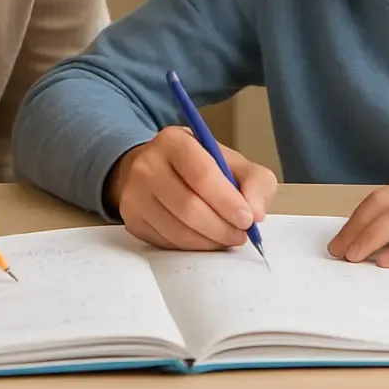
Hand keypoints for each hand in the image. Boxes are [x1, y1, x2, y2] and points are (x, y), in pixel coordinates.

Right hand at [106, 126, 277, 250]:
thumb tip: (256, 212)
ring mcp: (134, 195)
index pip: (202, 175)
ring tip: (226, 238)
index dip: (227, 201)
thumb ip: (255, 180)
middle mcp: (147, 165)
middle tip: (240, 235)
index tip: (247, 219)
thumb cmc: (198, 166)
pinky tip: (205, 239)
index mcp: (173, 141)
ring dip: (209, 242)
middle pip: (188, 207)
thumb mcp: (230, 161)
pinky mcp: (131, 220)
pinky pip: (166, 242)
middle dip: (221, 227)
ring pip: (176, 230)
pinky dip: (192, 247)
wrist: (155, 170)